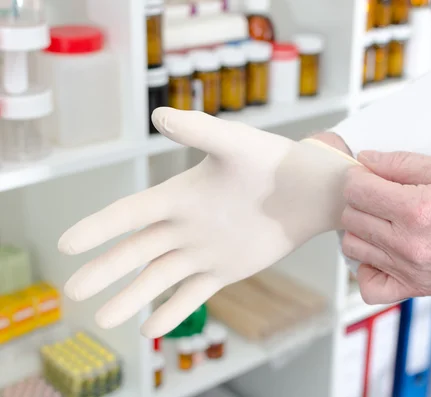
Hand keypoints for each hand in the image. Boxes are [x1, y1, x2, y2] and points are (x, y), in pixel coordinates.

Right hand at [59, 108, 356, 337]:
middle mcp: (184, 226)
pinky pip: (193, 294)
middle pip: (136, 252)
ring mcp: (203, 251)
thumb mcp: (234, 143)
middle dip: (105, 271)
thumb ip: (199, 132)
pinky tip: (150, 330)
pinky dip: (173, 312)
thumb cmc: (272, 162)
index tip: (68, 243)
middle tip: (73, 291)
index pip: (129, 214)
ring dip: (131, 298)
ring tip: (105, 321)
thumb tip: (159, 115)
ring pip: (159, 278)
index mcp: (179, 196)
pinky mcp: (225, 270)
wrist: (309, 191)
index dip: (99, 228)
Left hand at [341, 151, 430, 304]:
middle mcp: (409, 243)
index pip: (357, 189)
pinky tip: (381, 253)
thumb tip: (367, 159)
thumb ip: (402, 162)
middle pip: (351, 217)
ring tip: (382, 220)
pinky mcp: (415, 288)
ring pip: (353, 247)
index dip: (359, 176)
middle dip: (360, 199)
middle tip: (380, 193)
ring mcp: (409, 270)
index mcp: (418, 209)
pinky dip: (367, 269)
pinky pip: (369, 287)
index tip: (369, 174)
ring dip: (361, 229)